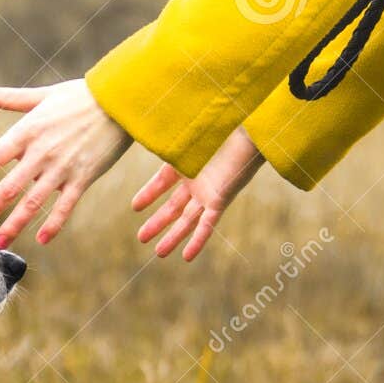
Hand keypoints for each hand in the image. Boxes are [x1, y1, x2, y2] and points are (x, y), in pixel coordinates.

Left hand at [0, 80, 133, 247]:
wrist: (121, 100)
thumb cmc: (81, 96)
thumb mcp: (43, 95)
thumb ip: (9, 98)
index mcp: (27, 132)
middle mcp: (41, 152)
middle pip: (7, 188)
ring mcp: (62, 167)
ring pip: (33, 203)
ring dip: (14, 225)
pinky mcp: (83, 177)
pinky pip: (65, 206)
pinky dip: (54, 224)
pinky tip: (42, 240)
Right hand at [131, 126, 264, 260]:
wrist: (248, 129)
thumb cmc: (218, 126)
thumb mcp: (183, 136)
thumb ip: (165, 141)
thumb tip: (142, 127)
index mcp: (186, 164)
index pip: (162, 182)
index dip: (149, 194)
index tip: (135, 206)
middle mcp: (197, 181)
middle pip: (174, 208)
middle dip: (158, 224)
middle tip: (141, 238)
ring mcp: (208, 192)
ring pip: (188, 220)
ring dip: (173, 237)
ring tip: (159, 253)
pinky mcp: (221, 199)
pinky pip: (207, 224)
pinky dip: (198, 240)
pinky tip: (187, 256)